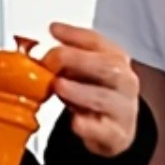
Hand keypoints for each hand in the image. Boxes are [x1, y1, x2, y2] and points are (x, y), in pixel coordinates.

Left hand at [45, 24, 139, 157]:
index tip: (54, 30)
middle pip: (108, 66)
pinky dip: (87, 125)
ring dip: (79, 91)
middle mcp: (124, 81)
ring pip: (105, 97)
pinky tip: (75, 121)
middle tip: (55, 59)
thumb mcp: (84, 72)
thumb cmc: (97, 95)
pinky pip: (103, 129)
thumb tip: (39, 47)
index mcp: (116, 60)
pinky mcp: (116, 135)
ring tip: (59, 86)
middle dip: (79, 59)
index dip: (75, 34)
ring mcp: (123, 109)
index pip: (98, 42)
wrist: (116, 129)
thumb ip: (67, 59)